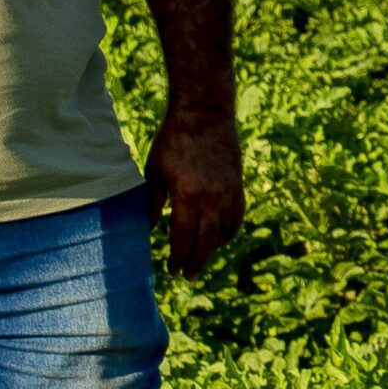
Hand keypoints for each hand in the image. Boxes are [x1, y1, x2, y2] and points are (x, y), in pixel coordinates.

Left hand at [145, 108, 245, 276]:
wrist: (204, 113)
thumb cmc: (173, 139)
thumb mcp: (155, 171)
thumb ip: (153, 202)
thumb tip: (150, 229)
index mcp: (187, 196)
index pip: (183, 239)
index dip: (178, 258)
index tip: (173, 269)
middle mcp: (211, 199)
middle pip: (206, 242)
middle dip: (196, 262)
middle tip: (188, 275)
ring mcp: (228, 193)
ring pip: (224, 233)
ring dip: (213, 249)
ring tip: (202, 257)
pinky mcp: (238, 185)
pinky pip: (238, 217)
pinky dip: (230, 232)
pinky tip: (222, 238)